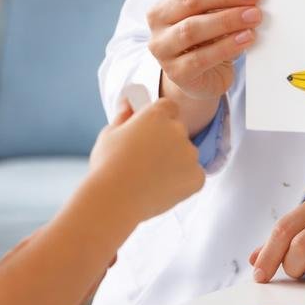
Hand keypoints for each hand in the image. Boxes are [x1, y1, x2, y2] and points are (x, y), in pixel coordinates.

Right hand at [89, 97, 204, 221]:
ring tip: (151, 178)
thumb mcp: (109, 134)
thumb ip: (124, 116)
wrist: (114, 200)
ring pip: (186, 154)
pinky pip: (193, 175)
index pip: (169, 107)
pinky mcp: (197, 177)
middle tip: (148, 160)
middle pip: (178, 131)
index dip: (161, 119)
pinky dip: (183, 182)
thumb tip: (128, 104)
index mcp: (157, 115)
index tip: (151, 131)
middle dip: (168, 141)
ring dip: (176, 162)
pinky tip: (162, 188)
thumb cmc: (106, 166)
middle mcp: (178, 130)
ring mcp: (190, 154)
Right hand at [147, 0, 260, 102]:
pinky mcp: (177, 74)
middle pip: (191, 8)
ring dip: (227, 24)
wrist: (201, 80)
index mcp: (164, 9)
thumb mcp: (210, 21)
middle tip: (254, 8)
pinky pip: (201, 58)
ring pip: (192, 31)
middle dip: (226, 5)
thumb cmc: (206, 44)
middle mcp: (158, 29)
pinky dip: (226, 47)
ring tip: (252, 22)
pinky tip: (244, 41)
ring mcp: (163, 53)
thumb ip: (222, 7)